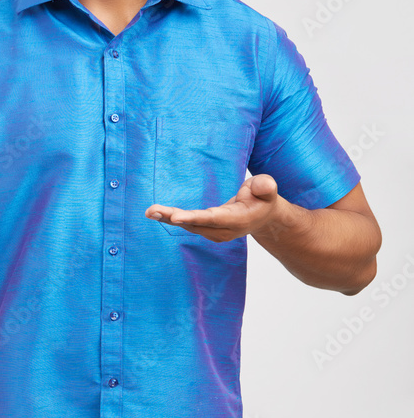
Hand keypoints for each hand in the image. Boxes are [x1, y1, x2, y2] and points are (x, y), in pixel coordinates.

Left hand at [145, 174, 279, 241]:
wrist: (262, 216)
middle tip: (152, 211)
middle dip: (173, 218)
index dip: (194, 217)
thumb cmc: (262, 198)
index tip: (176, 217)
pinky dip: (171, 219)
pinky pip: (187, 224)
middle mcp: (223, 230)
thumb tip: (265, 184)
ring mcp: (214, 233)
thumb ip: (266, 187)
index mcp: (237, 220)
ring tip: (150, 211)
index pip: (213, 219)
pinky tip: (156, 213)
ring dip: (167, 218)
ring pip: (188, 225)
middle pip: (195, 223)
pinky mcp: (206, 230)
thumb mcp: (267, 189)